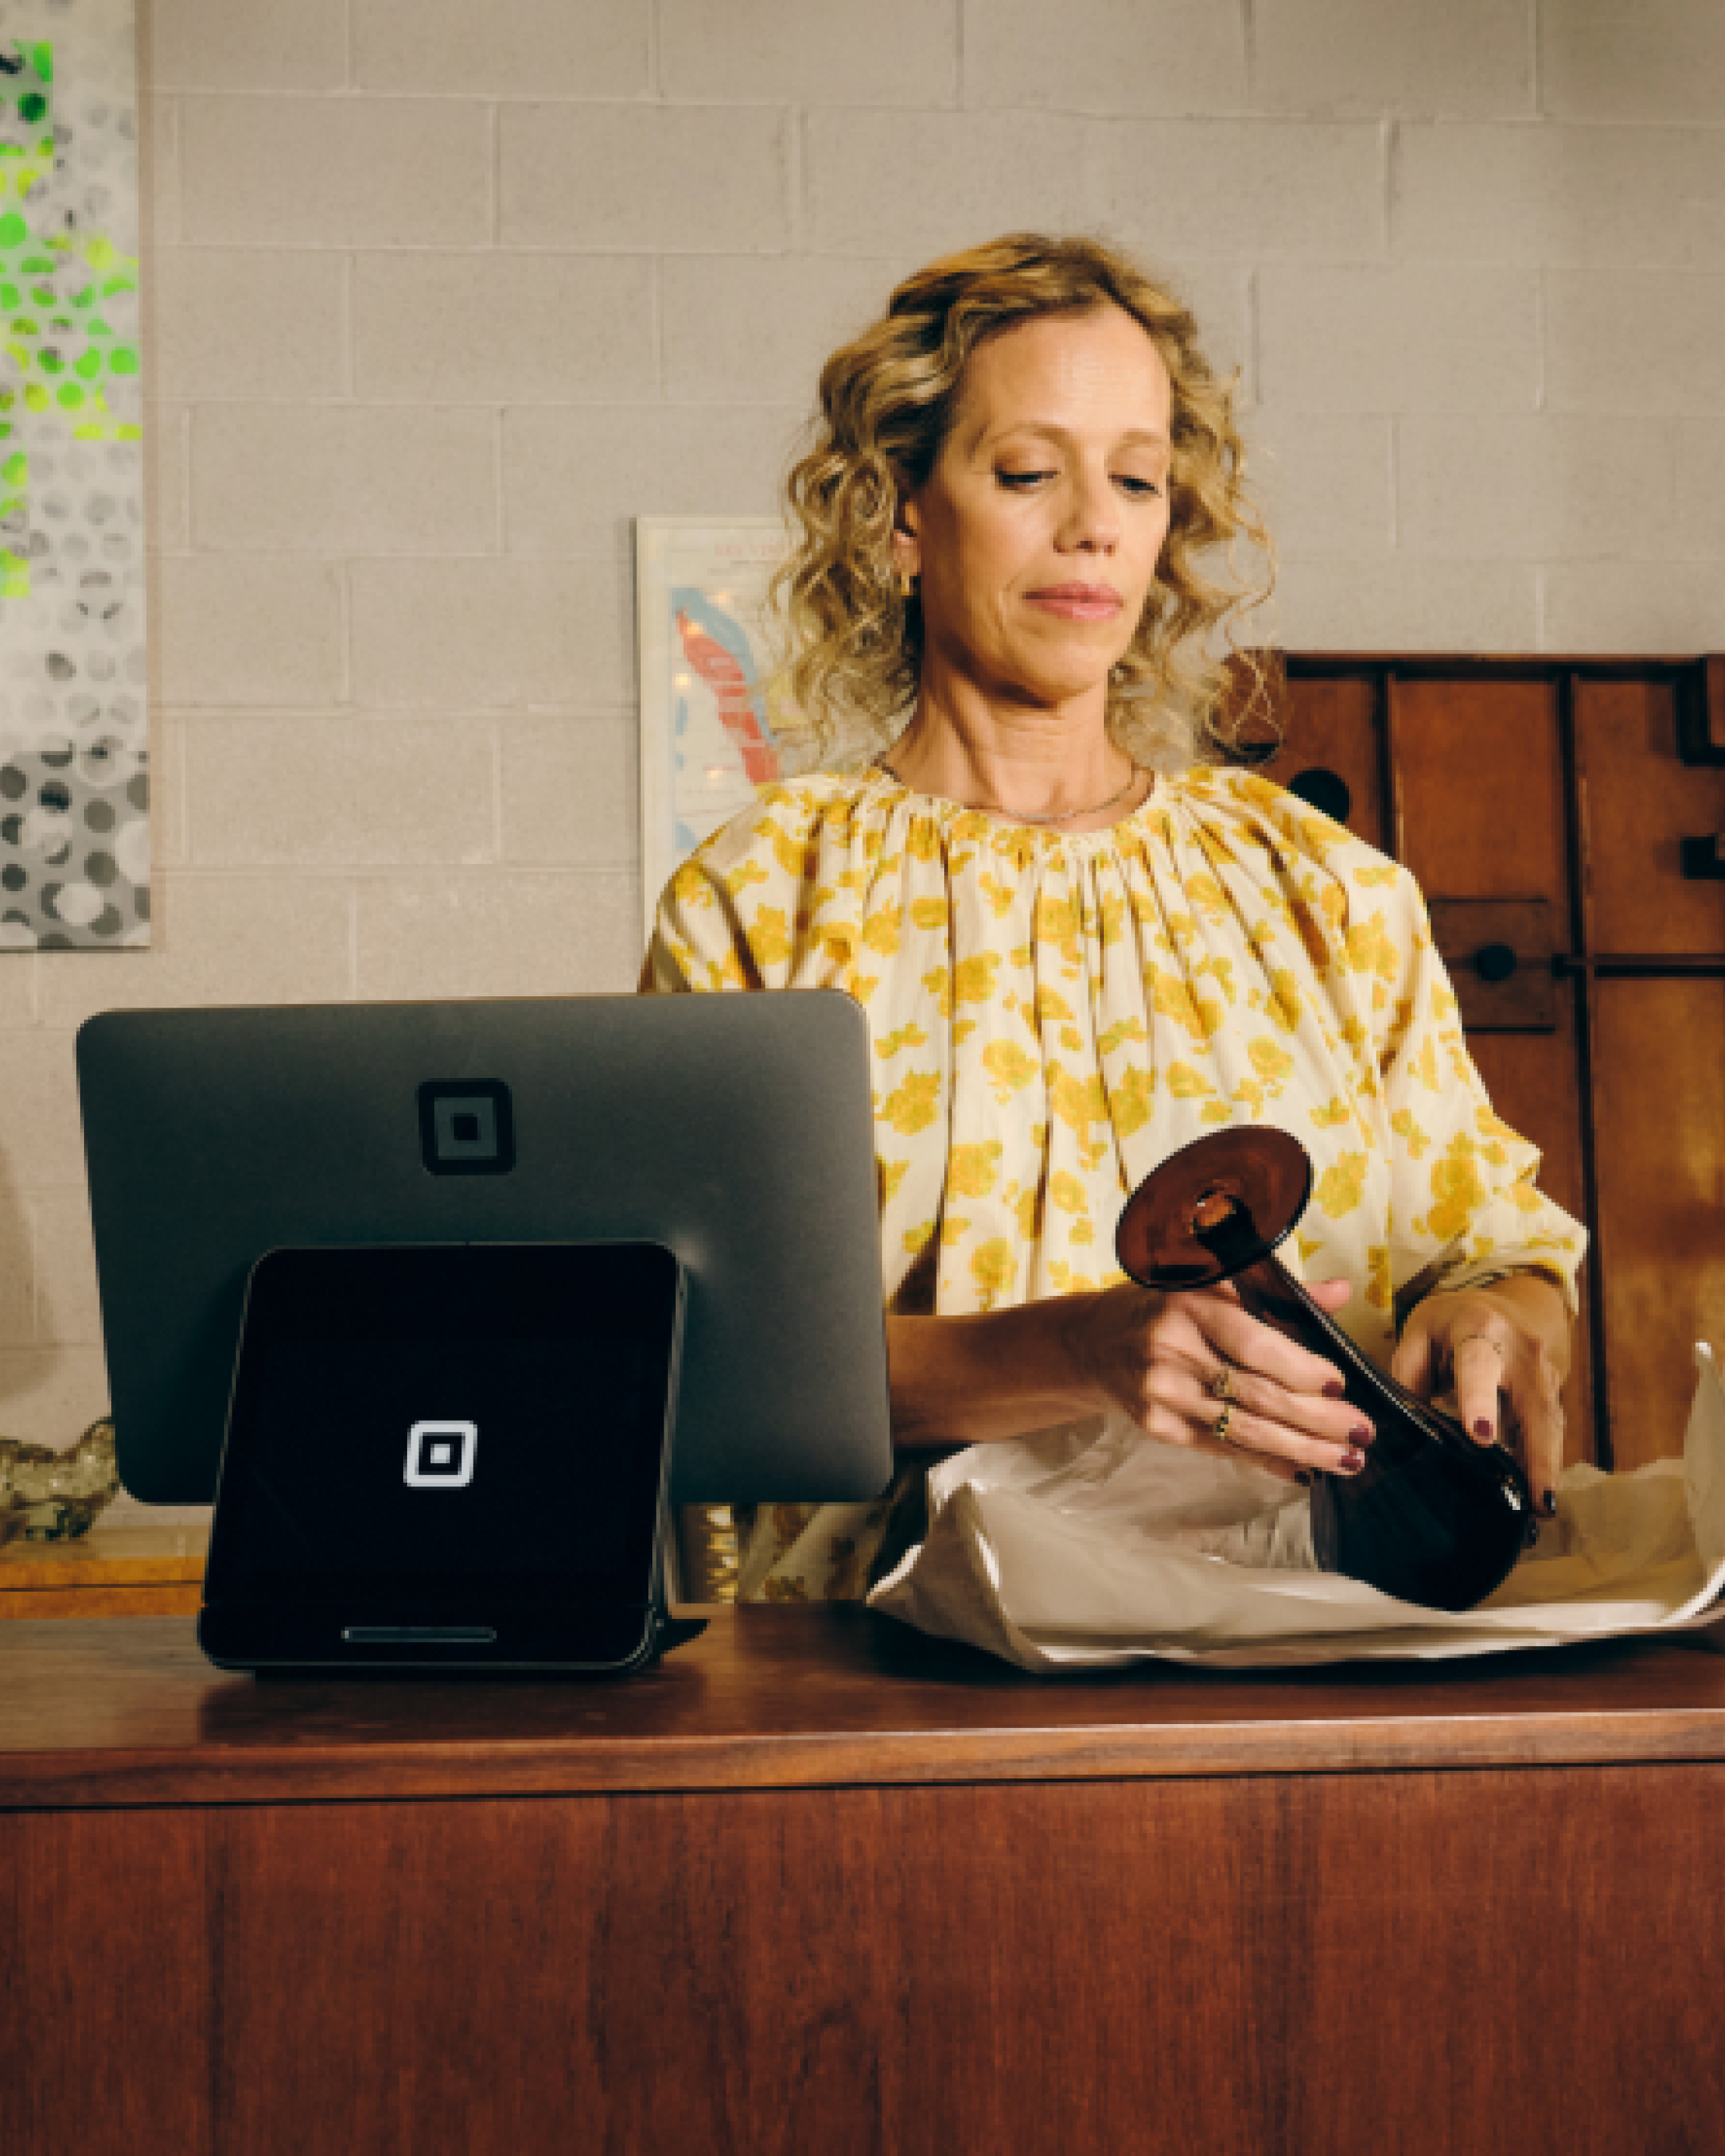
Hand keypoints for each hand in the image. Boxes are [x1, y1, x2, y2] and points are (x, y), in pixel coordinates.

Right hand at [1067, 1277, 1374, 1486]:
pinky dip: (1266, 1461)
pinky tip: (1303, 1470)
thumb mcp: (1211, 1282)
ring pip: (1244, 1430)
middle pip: (1256, 1394)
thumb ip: (1277, 1292)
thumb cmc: (1165, 1305)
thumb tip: (1342, 1292)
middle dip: (1317, 1420)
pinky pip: (1223, 1449)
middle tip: (1362, 1434)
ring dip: (1302, 1450)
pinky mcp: (1158, 1427)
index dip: (1299, 1368)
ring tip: (1347, 1461)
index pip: (1252, 1343)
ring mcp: (1162, 1395)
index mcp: (1189, 1306)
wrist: (1095, 1341)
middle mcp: (1172, 1351)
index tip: (1340, 1384)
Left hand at [1389, 1277, 1569, 1516]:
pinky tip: (1539, 1497)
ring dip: (1548, 1466)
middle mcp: (1521, 1350)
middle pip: (1533, 1402)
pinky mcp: (1553, 1395)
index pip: (1478, 1364)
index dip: (1480, 1398)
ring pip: (1550, 1422)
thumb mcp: (1419, 1333)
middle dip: (1537, 1451)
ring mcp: (1544, 1374)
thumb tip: (1404, 1424)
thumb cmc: (1450, 1323)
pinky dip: (1547, 1463)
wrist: (1505, 1306)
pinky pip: (1551, 1430)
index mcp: (1479, 1327)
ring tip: (1542, 1508)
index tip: (1480, 1436)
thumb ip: (1410, 1374)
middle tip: (1536, 1497)